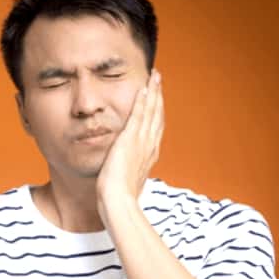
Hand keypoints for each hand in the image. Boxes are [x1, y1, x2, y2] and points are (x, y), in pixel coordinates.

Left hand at [96, 69, 164, 207]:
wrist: (118, 201)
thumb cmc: (121, 198)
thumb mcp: (128, 183)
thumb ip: (129, 175)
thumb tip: (127, 177)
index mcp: (148, 156)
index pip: (155, 129)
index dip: (157, 113)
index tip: (157, 100)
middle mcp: (149, 147)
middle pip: (157, 116)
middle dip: (158, 97)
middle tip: (159, 81)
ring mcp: (141, 142)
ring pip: (151, 112)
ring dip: (153, 93)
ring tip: (155, 77)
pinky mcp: (129, 140)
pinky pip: (138, 116)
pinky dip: (142, 102)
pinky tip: (143, 89)